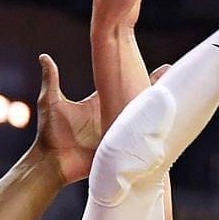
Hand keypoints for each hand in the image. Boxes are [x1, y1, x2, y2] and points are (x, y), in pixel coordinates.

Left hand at [33, 55, 169, 184]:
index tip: (145, 64)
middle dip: (150, 90)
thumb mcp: (51, 103)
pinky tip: (164, 127)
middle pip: (133, 100)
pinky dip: (146, 135)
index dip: (133, 75)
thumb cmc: (50, 134)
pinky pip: (134, 141)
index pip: (119, 85)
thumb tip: (44, 56)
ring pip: (137, 120)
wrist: (51, 163)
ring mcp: (115, 132)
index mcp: (98, 103)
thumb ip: (51, 79)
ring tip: (173, 100)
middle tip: (172, 77)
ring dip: (152, 112)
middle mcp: (109, 115)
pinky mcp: (117, 148)